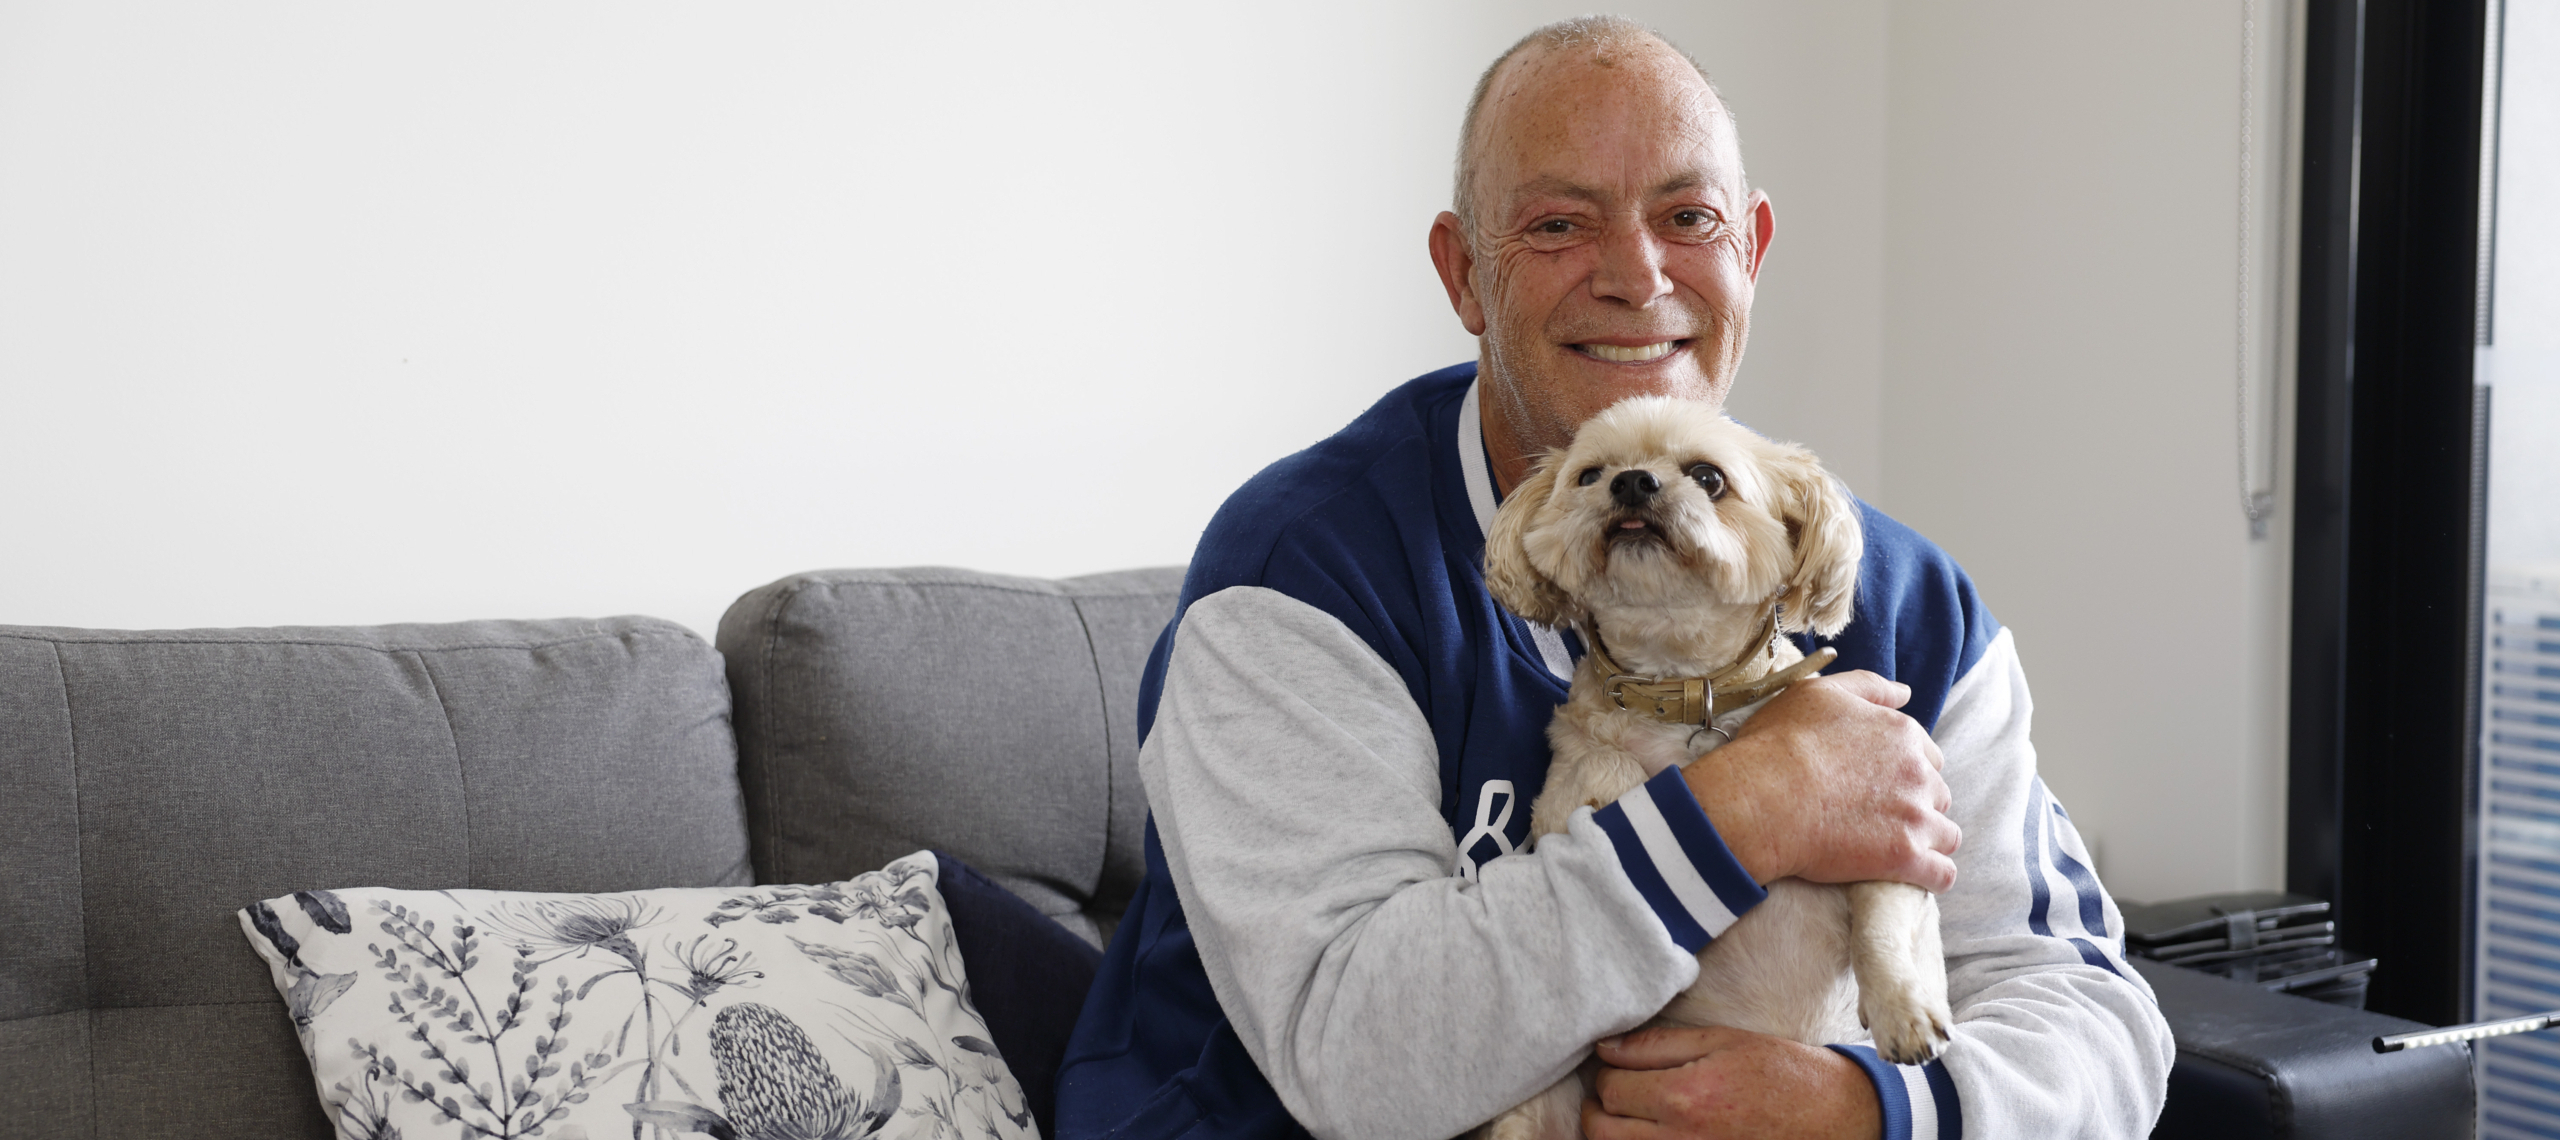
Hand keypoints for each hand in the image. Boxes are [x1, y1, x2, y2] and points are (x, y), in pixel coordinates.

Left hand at [1582, 1026, 1881, 1138]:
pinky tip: (1654, 1131)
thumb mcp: (1722, 1041)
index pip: (1610, 1089)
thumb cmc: (1781, 1073)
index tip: (1616, 1065)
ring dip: (1614, 1132)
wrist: (1835, 1117)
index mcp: (1684, 1097)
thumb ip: (1657, 1045)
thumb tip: (1606, 1047)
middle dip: (1598, 1109)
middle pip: (1601, 1131)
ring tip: (1630, 1114)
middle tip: (1613, 1093)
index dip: (1605, 1073)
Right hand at [1681, 670, 1958, 890]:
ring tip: (1895, 848)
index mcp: (1901, 734)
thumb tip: (1905, 692)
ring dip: (1928, 840)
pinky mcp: (1905, 858)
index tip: (1879, 785)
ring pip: (1946, 834)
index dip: (1905, 772)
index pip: (1927, 757)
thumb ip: (1869, 687)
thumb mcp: (1820, 693)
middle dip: (1917, 805)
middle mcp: (1917, 773)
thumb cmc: (1780, 743)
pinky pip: (1942, 874)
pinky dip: (1934, 876)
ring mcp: (1914, 817)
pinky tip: (1915, 876)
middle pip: (1938, 795)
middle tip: (1879, 817)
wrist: (1762, 797)